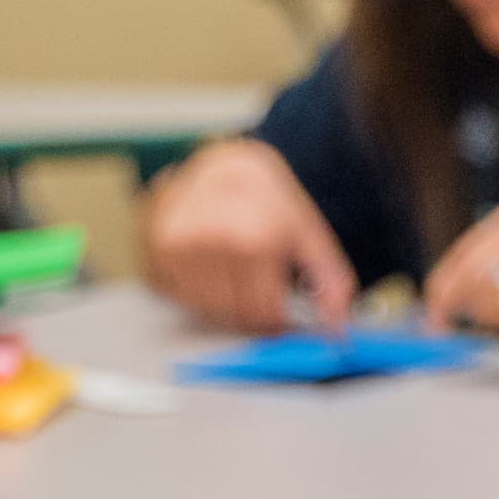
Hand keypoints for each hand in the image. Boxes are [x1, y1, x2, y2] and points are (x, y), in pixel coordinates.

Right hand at [144, 140, 355, 333]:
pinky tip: (214, 266)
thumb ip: (330, 283)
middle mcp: (212, 240)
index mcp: (253, 238)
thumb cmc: (272, 204)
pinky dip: (201, 291)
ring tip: (239, 272)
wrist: (228, 166)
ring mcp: (181, 244)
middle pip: (236, 313)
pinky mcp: (160, 247)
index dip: (279, 318)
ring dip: (227, 303)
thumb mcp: (311, 236)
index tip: (284, 309)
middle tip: (261, 287)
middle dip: (254, 311)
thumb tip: (337, 332)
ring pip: (208, 309)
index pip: (265, 312)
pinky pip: (184, 295)